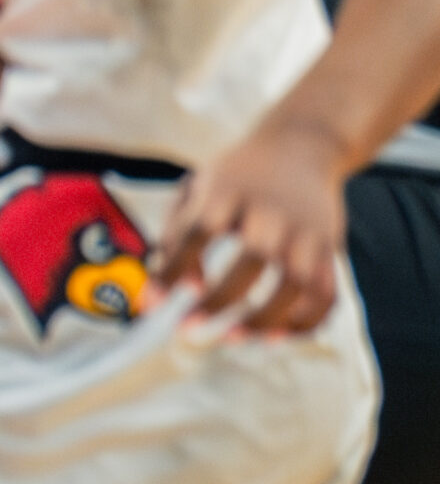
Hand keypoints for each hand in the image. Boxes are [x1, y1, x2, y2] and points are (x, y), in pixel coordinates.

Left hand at [148, 121, 347, 333]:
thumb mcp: (196, 189)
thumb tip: (175, 289)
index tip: (154, 300)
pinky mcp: (329, 247)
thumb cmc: (235, 177)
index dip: (175, 267)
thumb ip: (175, 235)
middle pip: (254, 255)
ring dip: (265, 317)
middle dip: (219, 299)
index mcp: (230, 190)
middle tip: (187, 328)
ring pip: (297, 280)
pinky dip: (306, 322)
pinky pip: (327, 292)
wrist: (300, 146)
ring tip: (232, 338)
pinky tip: (277, 336)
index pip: (200, 229)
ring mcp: (306, 230)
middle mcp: (273, 209)